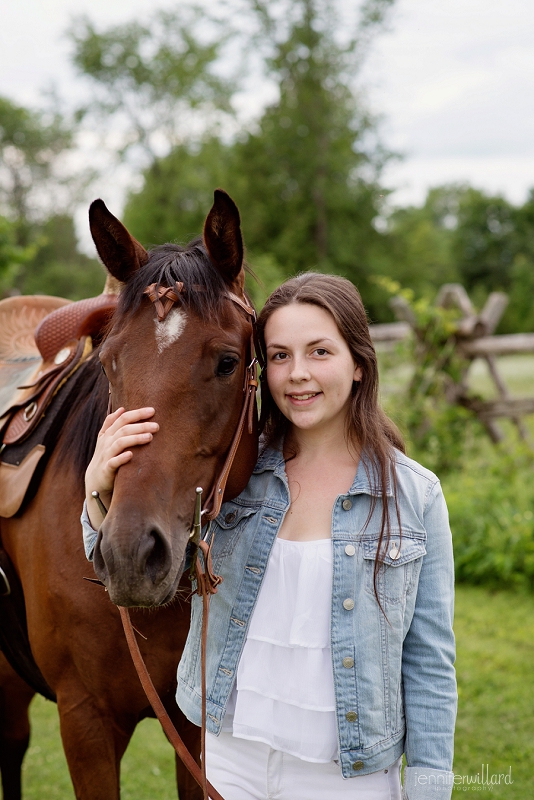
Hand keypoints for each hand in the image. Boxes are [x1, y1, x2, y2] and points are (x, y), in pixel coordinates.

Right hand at [84, 407, 158, 527]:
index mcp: (108, 433)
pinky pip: (113, 462)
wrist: (95, 480)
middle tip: (157, 426)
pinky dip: (122, 458)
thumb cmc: (105, 457)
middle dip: (140, 426)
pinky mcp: (107, 469)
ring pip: (120, 443)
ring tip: (149, 437)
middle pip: (123, 429)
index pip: (122, 418)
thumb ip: (111, 423)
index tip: (152, 411)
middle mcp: (107, 442)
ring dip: (135, 439)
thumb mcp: (105, 439)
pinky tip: (131, 454)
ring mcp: (106, 455)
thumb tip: (121, 408)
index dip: (137, 413)